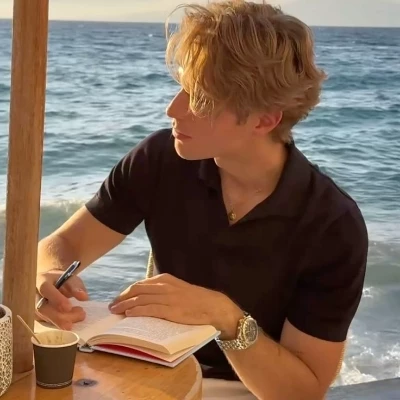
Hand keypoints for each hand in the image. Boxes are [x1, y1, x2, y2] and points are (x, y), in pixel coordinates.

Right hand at [36, 269, 88, 329]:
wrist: (50, 284)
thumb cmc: (62, 281)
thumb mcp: (70, 278)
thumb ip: (76, 286)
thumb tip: (83, 297)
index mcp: (42, 281)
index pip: (46, 290)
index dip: (56, 299)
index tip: (69, 307)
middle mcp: (34, 296)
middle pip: (42, 309)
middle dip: (61, 315)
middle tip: (81, 314)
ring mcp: (33, 308)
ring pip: (44, 318)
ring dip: (63, 321)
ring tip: (80, 317)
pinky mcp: (36, 318)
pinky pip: (47, 324)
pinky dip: (60, 325)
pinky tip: (72, 322)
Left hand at [108, 273, 243, 338]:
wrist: (212, 306)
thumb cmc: (195, 299)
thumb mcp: (177, 288)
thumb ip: (162, 290)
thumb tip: (145, 297)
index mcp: (165, 279)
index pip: (140, 284)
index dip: (126, 292)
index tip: (117, 299)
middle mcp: (164, 286)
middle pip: (136, 290)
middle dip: (122, 298)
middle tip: (111, 307)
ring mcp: (167, 297)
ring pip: (140, 299)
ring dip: (125, 305)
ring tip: (115, 312)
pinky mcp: (170, 310)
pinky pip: (149, 309)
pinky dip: (137, 311)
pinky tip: (128, 314)